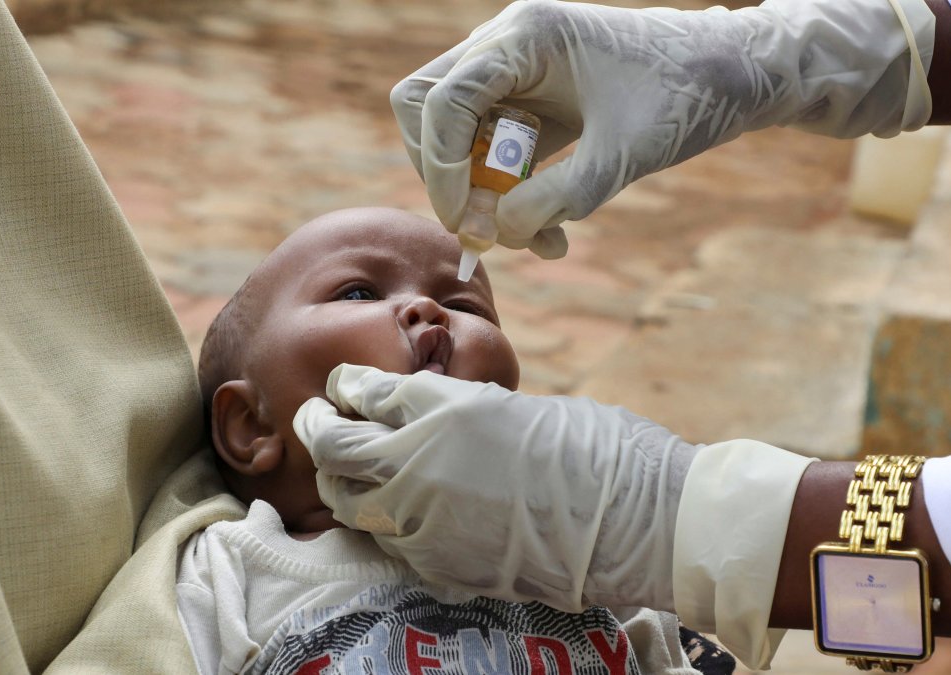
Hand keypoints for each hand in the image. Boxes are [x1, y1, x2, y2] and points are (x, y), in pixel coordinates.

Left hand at [294, 364, 698, 611]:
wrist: (630, 518)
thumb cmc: (589, 448)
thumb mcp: (512, 409)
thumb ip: (452, 413)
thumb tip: (413, 417)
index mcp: (445, 408)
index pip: (364, 392)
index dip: (345, 387)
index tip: (341, 387)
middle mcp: (419, 460)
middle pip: (335, 446)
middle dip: (320, 430)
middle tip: (319, 422)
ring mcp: (422, 516)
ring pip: (345, 499)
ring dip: (341, 480)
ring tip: (349, 469)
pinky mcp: (436, 561)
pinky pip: (385, 539)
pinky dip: (381, 520)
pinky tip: (398, 511)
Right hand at [393, 0, 932, 257]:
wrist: (731, 78)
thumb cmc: (683, 101)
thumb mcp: (621, 159)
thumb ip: (556, 198)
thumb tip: (496, 232)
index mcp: (525, 36)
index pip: (442, 101)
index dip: (441, 169)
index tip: (466, 224)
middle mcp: (506, 45)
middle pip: (428, 111)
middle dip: (447, 178)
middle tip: (485, 233)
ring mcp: (514, 71)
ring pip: (456, 136)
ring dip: (481, 196)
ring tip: (539, 241)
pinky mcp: (529, 100)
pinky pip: (492, 151)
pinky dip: (508, 195)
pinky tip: (551, 232)